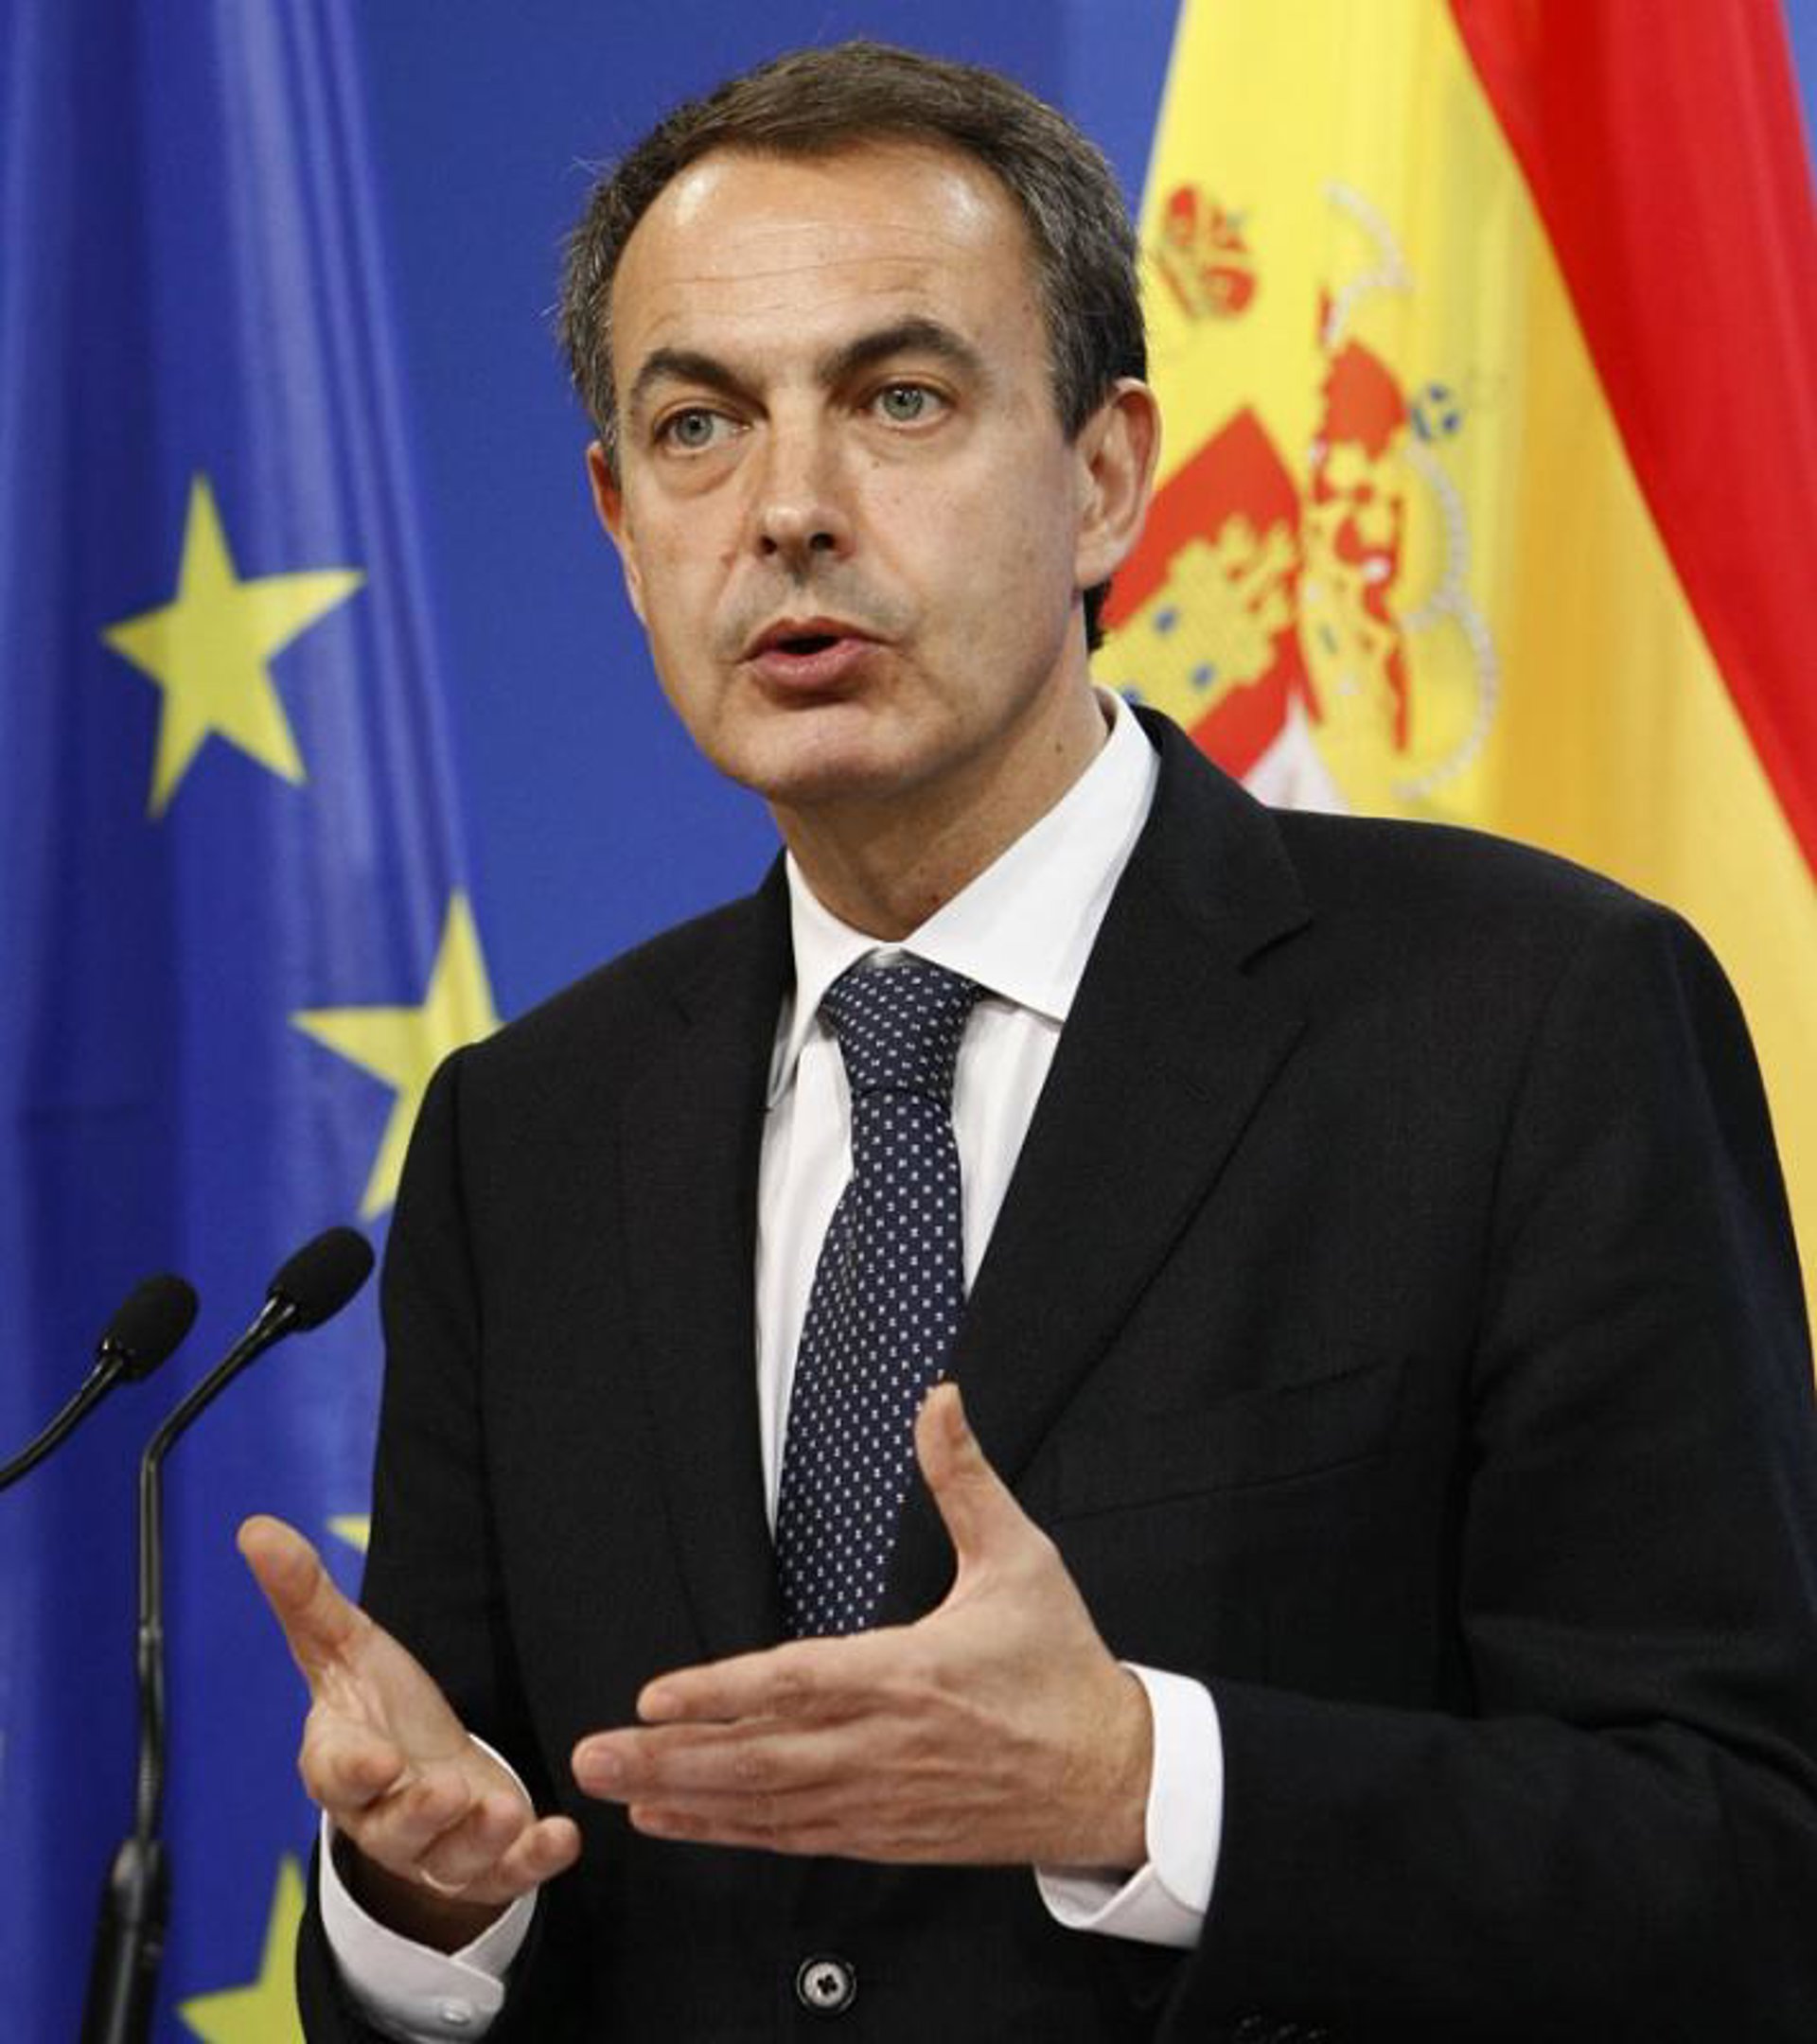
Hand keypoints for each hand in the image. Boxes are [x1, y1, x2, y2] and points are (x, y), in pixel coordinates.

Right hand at [238, 1515, 579, 1948]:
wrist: (421, 1773)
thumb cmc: (375, 1707)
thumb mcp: (342, 1647)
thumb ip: (305, 1596)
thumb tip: (255, 1528)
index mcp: (341, 1765)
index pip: (334, 1775)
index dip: (352, 1770)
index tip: (373, 1759)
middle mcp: (383, 1816)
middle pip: (394, 1827)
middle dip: (420, 1812)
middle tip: (447, 1789)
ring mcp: (435, 1847)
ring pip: (450, 1858)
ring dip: (479, 1839)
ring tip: (504, 1810)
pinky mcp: (485, 1863)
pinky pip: (507, 1874)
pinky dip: (533, 1861)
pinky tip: (562, 1836)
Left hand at [571, 1383, 1151, 1868]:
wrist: (1111, 1776)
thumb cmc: (1062, 1664)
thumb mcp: (1020, 1558)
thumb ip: (965, 1478)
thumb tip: (940, 1399)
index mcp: (911, 1673)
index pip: (796, 1684)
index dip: (721, 1693)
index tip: (654, 1694)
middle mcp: (884, 1744)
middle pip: (758, 1758)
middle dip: (667, 1757)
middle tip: (590, 1755)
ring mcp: (881, 1798)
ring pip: (765, 1805)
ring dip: (684, 1798)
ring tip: (614, 1786)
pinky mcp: (886, 1834)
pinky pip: (793, 1837)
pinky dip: (730, 1833)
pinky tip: (677, 1820)